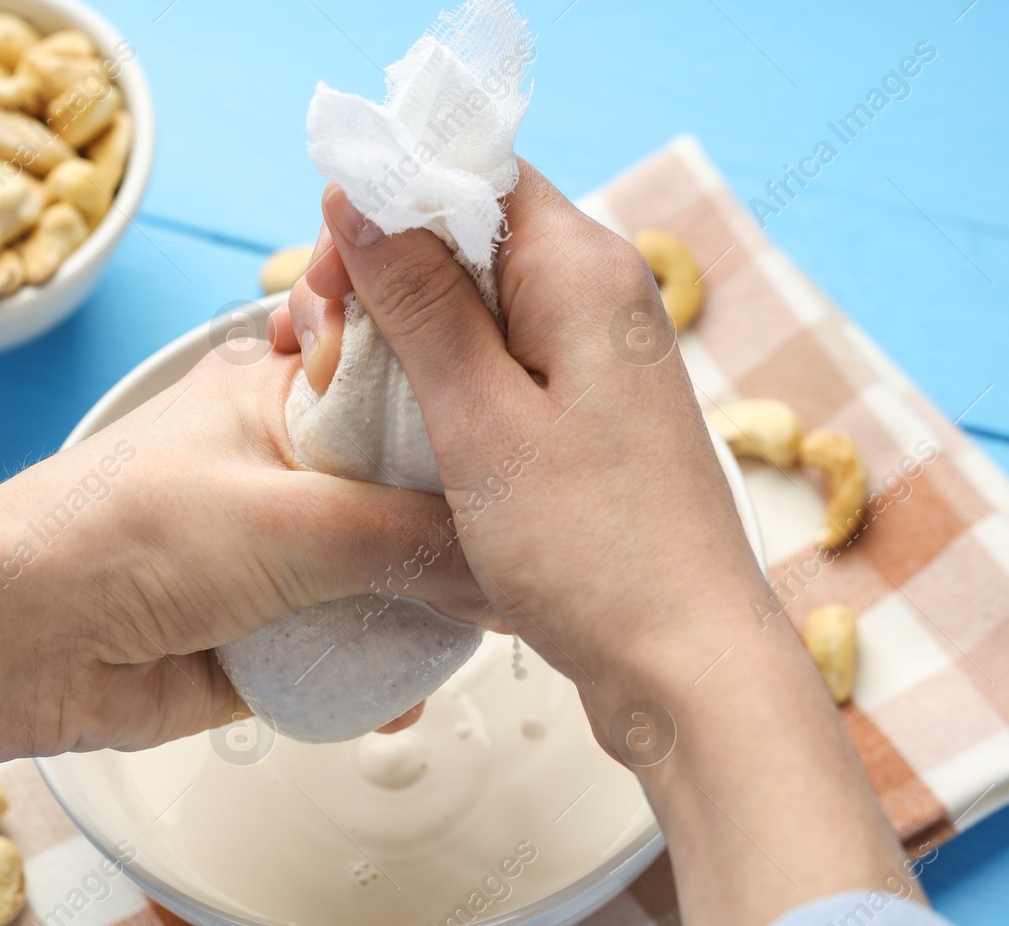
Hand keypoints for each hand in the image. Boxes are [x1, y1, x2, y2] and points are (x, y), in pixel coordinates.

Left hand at [0, 350, 487, 753]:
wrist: (17, 647)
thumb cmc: (121, 535)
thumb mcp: (291, 519)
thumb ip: (410, 540)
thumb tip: (510, 571)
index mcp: (284, 395)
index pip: (409, 383)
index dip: (472, 410)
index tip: (541, 444)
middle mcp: (289, 469)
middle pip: (411, 492)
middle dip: (464, 531)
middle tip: (531, 559)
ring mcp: (280, 554)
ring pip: (389, 577)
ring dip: (427, 613)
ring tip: (480, 637)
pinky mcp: (270, 633)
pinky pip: (351, 652)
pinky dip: (381, 677)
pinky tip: (405, 699)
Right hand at [272, 163, 912, 925]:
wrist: (684, 666)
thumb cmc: (593, 551)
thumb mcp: (479, 418)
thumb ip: (418, 300)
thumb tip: (361, 195)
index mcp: (586, 272)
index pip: (477, 176)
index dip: (390, 204)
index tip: (328, 273)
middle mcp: (606, 301)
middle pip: (475, 241)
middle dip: (389, 278)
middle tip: (324, 345)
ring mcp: (604, 363)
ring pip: (485, 311)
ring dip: (413, 341)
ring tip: (352, 397)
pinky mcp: (595, 419)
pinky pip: (509, 371)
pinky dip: (452, 390)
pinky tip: (408, 437)